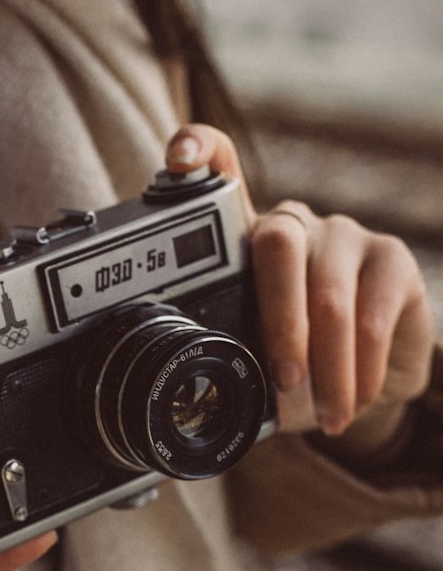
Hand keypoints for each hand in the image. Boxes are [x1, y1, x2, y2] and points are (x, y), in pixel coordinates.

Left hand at [165, 124, 434, 457]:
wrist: (362, 386)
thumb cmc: (292, 368)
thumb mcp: (251, 364)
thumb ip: (226, 357)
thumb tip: (196, 393)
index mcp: (242, 243)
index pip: (218, 175)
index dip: (200, 155)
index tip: (178, 158)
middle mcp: (290, 225)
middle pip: (276, 244)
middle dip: (279, 324)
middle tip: (285, 382)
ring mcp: (343, 235)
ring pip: (329, 297)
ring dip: (329, 370)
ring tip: (326, 415)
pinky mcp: (392, 257)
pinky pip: (372, 316)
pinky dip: (361, 371)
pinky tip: (357, 399)